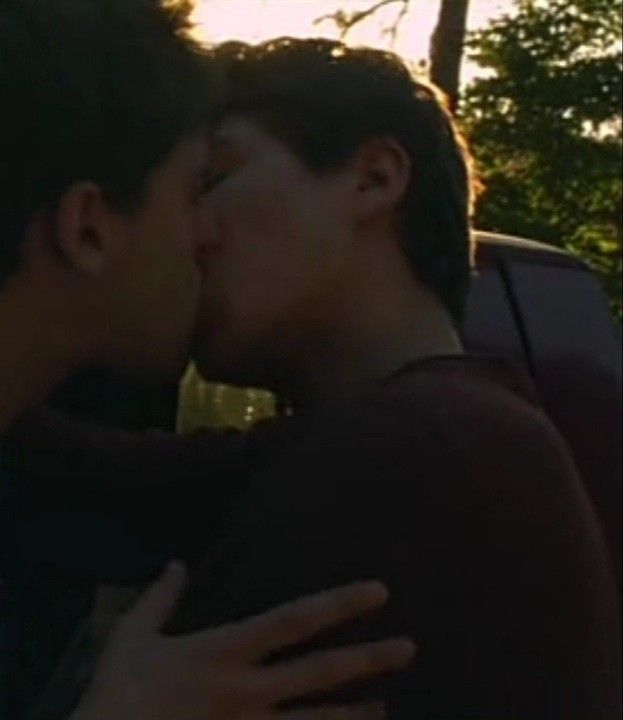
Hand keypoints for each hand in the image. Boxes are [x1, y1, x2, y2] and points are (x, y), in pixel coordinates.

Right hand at [72, 562, 414, 719]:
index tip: (378, 590)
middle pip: (319, 673)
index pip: (294, 620)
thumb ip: (159, 597)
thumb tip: (177, 563)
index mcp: (225, 651)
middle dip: (368, 660)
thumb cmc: (116, 692)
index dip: (339, 603)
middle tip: (410, 648)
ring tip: (389, 707)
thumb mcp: (130, 635)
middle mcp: (247, 691)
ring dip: (356, 714)